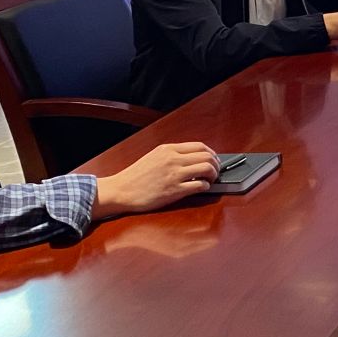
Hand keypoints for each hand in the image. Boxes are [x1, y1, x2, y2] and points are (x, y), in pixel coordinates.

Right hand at [92, 141, 220, 217]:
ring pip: (207, 168)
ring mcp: (175, 174)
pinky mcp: (175, 190)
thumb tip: (192, 158)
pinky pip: (200, 185)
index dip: (211, 153)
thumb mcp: (154, 156)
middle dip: (216, 164)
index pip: (200, 146)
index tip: (213, 159)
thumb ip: (172, 155)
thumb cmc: (136, 176)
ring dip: (213, 175)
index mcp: (168, 149)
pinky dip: (206, 186)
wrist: (121, 190)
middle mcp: (173, 159)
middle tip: (215, 171)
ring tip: (210, 180)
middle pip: (207, 156)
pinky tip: (202, 188)